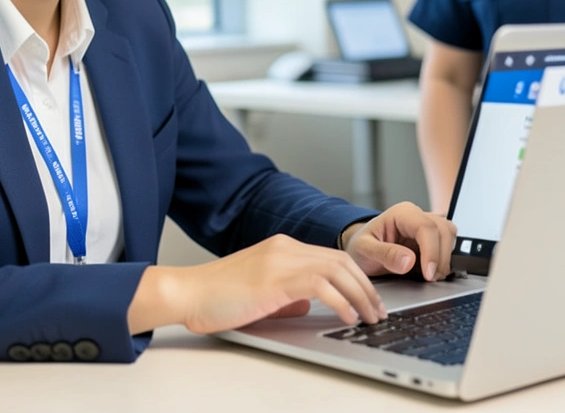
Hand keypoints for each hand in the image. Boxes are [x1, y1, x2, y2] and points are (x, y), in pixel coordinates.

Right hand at [133, 234, 387, 334]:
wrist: (186, 293)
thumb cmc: (215, 297)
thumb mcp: (260, 293)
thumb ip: (288, 296)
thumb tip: (311, 306)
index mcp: (282, 248)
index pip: (332, 257)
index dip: (357, 278)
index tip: (369, 299)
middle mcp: (285, 248)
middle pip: (341, 260)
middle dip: (366, 287)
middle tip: (378, 310)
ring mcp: (279, 260)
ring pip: (336, 269)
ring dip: (359, 295)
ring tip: (369, 316)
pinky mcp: (273, 279)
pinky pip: (320, 285)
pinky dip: (340, 301)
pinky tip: (346, 316)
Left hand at [341, 202, 456, 281]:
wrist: (359, 250)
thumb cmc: (360, 247)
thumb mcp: (364, 250)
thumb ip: (385, 254)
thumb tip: (409, 261)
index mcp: (401, 214)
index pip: (426, 227)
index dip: (431, 251)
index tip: (429, 273)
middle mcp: (416, 216)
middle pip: (443, 230)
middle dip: (441, 257)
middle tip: (430, 278)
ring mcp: (426, 225)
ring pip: (449, 235)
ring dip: (445, 258)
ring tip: (431, 276)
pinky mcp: (431, 238)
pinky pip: (447, 245)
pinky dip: (444, 260)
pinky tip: (431, 272)